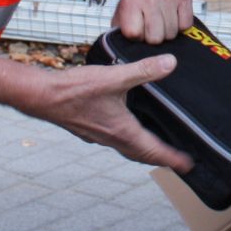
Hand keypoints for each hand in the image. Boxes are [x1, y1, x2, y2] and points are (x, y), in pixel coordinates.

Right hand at [0, 53, 192, 172]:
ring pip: (128, 148)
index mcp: (123, 131)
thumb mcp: (114, 77)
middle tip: (177, 160)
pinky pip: (116, 139)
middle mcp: (112, 138)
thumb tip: (170, 64)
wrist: (42, 96)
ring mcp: (100, 135)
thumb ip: (143, 70)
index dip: (173, 159)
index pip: (154, 151)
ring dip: (144, 149)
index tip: (187, 166)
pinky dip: (128, 139)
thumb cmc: (74, 90)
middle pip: (142, 154)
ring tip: (156, 146)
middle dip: (161, 158)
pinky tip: (127, 125)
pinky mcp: (91, 128)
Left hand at [114, 0, 192, 43]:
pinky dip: (180, 25)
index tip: (138, 28)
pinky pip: (185, 25)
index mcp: (130, 0)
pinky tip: (173, 16)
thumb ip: (119, 29)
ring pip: (171, 34)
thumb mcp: (121, 9)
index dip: (137, 36)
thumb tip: (123, 50)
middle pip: (155, 38)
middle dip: (153, 36)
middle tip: (151, 26)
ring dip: (167, 32)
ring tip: (162, 21)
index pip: (134, 34)